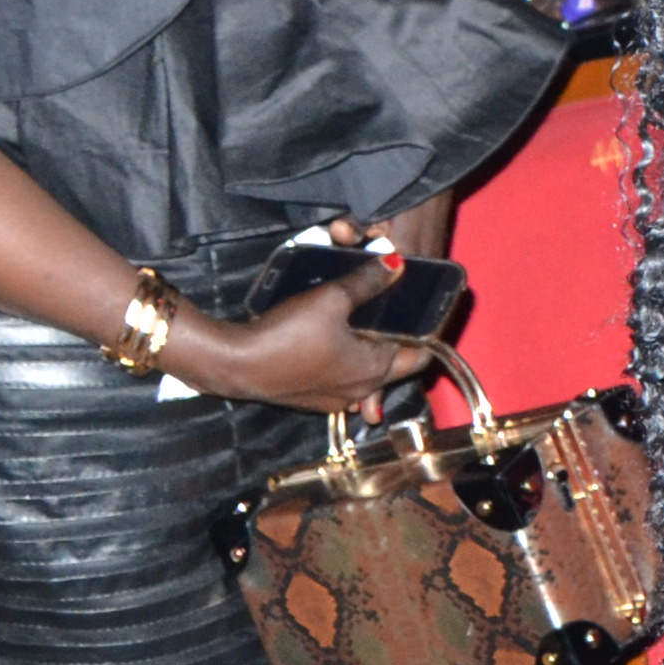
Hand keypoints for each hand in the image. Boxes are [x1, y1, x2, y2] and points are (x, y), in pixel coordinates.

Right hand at [178, 271, 412, 415]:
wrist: (236, 365)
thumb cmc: (288, 333)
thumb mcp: (332, 298)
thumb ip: (368, 281)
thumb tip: (397, 265)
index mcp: (376, 369)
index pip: (420, 355)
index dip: (426, 332)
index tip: (427, 311)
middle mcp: (360, 390)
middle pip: (395, 365)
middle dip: (398, 339)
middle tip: (394, 309)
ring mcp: (334, 399)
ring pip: (367, 374)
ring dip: (371, 351)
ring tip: (365, 321)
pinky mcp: (311, 399)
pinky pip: (342, 380)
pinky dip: (347, 361)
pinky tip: (335, 339)